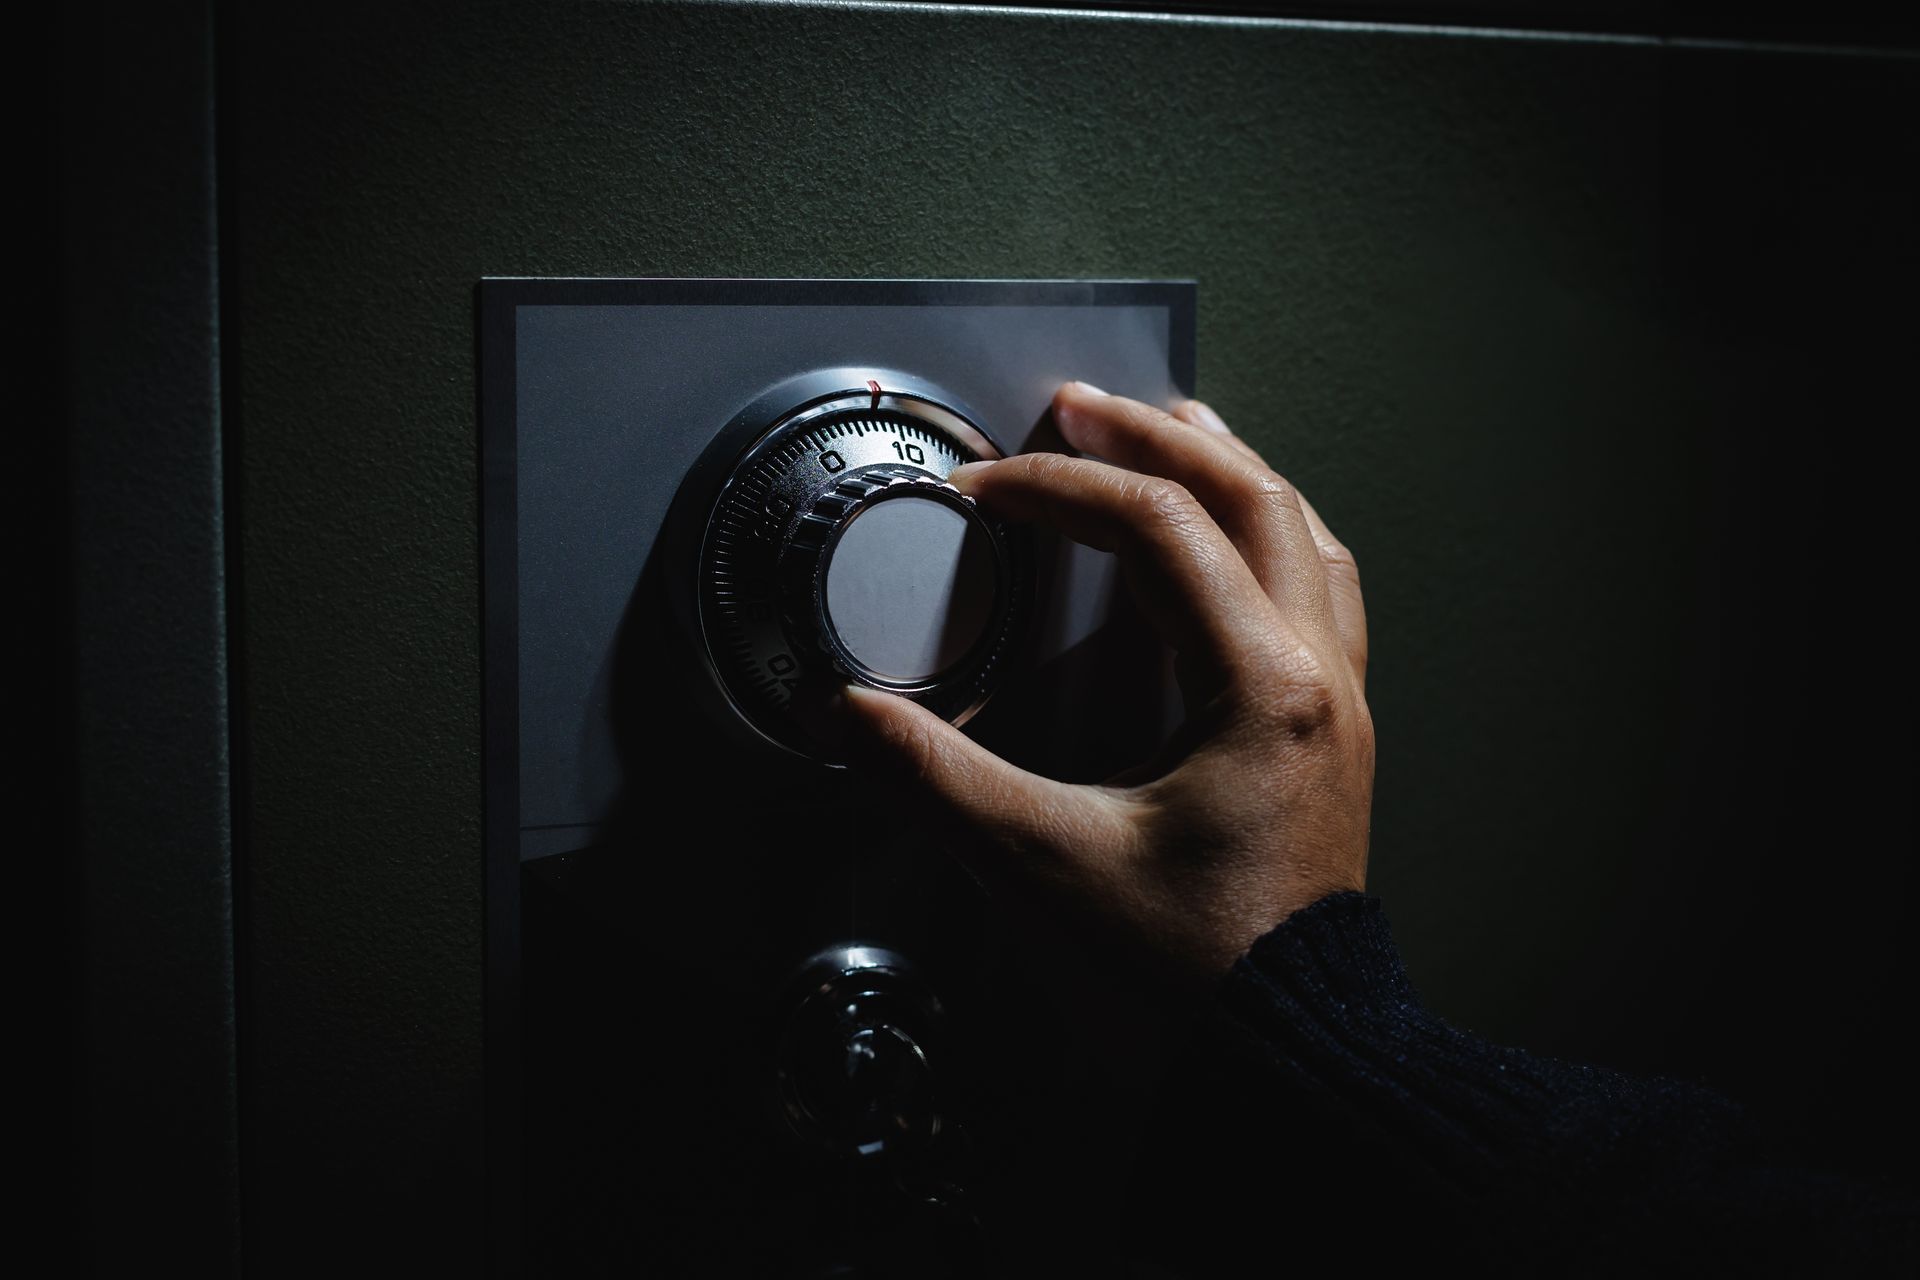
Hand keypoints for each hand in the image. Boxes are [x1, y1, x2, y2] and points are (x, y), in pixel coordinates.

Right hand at [842, 382, 1373, 981]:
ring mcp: (1336, 709)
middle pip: (1253, 501)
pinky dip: (1269, 540)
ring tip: (1174, 434)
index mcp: (1261, 689)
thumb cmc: (1196, 976)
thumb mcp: (1043, 866)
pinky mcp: (1330, 741)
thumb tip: (847, 717)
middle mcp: (1315, 682)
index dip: (1059, 492)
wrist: (1288, 1058)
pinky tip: (1236, 548)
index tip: (987, 492)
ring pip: (1303, 539)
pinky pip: (1317, 596)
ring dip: (1230, 475)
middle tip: (1080, 409)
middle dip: (1157, 441)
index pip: (1160, 530)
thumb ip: (934, 777)